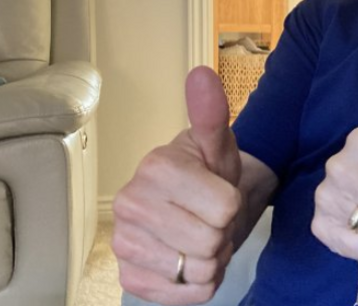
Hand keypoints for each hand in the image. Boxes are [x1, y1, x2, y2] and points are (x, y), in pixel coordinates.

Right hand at [112, 66, 243, 304]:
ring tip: (199, 235)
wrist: (198, 206)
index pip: (225, 208)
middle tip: (210, 218)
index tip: (218, 194)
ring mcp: (125, 244)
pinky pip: (187, 294)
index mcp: (155, 168)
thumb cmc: (211, 174)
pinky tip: (189, 260)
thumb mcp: (220, 145)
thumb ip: (212, 113)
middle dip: (222, 233)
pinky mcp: (130, 277)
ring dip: (212, 258)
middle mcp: (130, 205)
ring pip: (200, 269)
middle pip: (212, 241)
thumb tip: (201, 74)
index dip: (232, 205)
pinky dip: (199, 283)